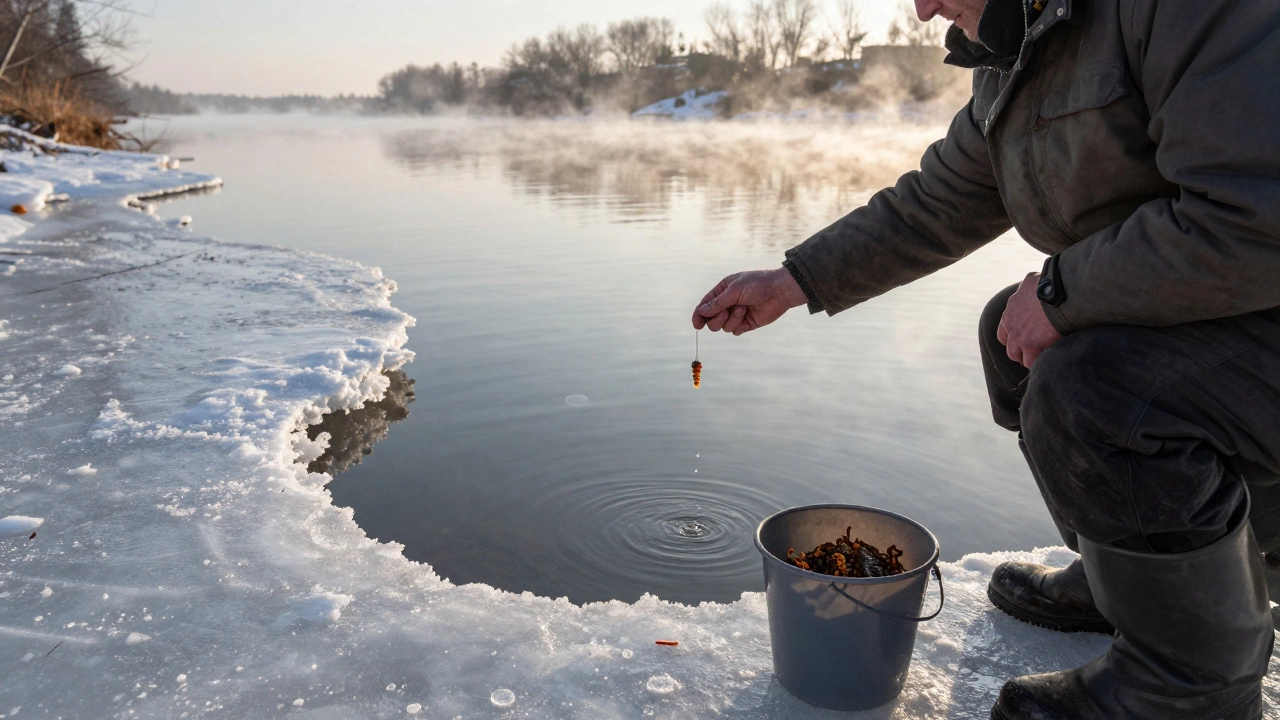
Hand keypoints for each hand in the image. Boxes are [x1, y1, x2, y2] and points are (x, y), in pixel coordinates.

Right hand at [692, 268, 807, 334]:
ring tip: (743, 309)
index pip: (704, 306)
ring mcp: (737, 314)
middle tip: (726, 312)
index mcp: (722, 291)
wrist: (780, 291)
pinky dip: (738, 325)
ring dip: (731, 319)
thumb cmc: (757, 285)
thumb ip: (717, 303)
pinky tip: (747, 315)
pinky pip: (735, 331)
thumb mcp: (734, 291)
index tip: (696, 325)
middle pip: (711, 320)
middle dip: (716, 319)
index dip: (698, 315)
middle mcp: (727, 304)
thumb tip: (701, 312)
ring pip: (723, 327)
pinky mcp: (746, 324)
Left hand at [998, 272, 1063, 367]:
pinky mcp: (1032, 346)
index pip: (1003, 334)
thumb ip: (1029, 285)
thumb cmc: (1051, 284)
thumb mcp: (1033, 280)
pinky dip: (1039, 363)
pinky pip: (1032, 363)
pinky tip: (1049, 360)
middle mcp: (1011, 326)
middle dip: (1021, 352)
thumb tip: (1034, 280)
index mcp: (1010, 311)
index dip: (1013, 339)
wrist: (1060, 293)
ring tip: (1042, 358)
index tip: (1023, 341)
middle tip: (1035, 353)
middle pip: (1010, 349)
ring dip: (1029, 359)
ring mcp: (1020, 338)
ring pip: (1019, 357)